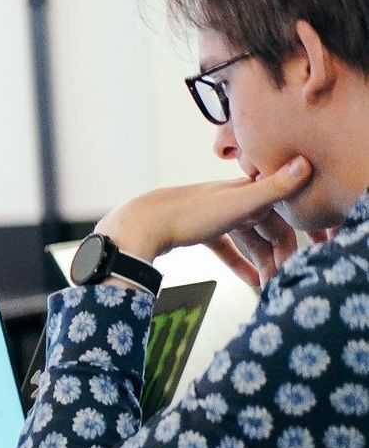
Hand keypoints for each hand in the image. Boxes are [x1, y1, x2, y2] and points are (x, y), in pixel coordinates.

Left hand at [94, 157, 311, 285]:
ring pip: (248, 239)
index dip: (294, 240)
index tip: (298, 265)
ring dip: (262, 262)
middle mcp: (234, 199)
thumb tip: (305, 163)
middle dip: (279, 256)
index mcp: (246, 191)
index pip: (283, 216)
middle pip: (267, 229)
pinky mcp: (199, 228)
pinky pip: (226, 246)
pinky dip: (239, 262)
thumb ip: (273, 188)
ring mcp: (215, 214)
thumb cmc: (191, 213)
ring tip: (269, 285)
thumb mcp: (239, 202)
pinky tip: (250, 281)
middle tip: (283, 281)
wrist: (142, 223)